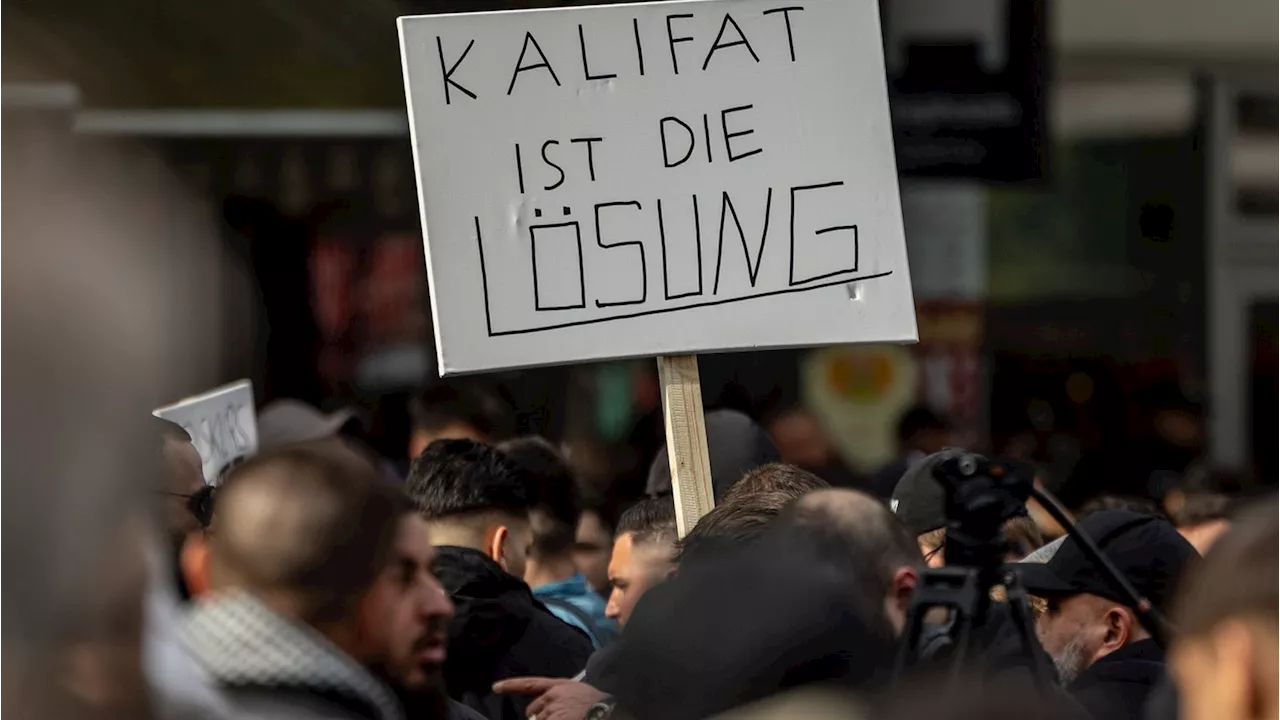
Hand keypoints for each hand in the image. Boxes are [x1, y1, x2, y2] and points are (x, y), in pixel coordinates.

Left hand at [493, 677, 608, 719]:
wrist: (611, 710)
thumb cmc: (597, 704)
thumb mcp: (577, 694)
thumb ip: (558, 699)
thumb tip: (538, 714)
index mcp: (559, 686)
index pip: (530, 684)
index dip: (511, 685)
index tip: (495, 687)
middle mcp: (552, 697)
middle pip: (532, 712)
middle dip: (538, 718)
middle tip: (559, 717)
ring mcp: (552, 712)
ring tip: (569, 716)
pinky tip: (567, 717)